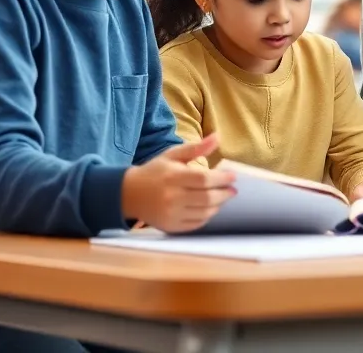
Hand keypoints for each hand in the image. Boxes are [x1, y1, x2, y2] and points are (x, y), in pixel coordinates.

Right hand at [122, 134, 236, 232]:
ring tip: (222, 198)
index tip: (233, 177)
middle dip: (224, 194)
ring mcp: (171, 214)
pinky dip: (207, 216)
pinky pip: (196, 224)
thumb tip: (217, 136)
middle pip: (207, 198)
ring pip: (204, 213)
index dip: (222, 179)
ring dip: (218, 205)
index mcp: (173, 177)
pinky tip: (209, 208)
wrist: (129, 194)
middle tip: (232, 190)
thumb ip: (195, 148)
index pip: (204, 179)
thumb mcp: (172, 155)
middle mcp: (172, 197)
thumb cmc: (155, 171)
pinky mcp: (171, 227)